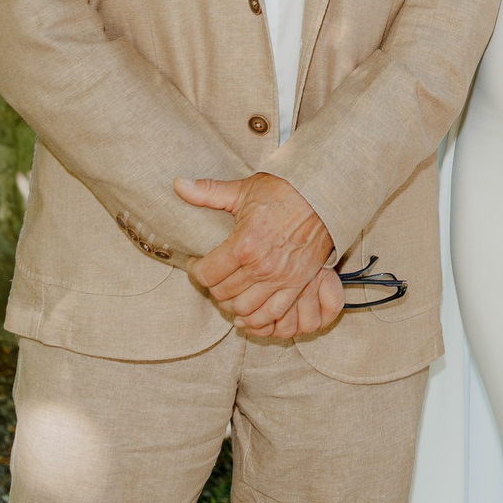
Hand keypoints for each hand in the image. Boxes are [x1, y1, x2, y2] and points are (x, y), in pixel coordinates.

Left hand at [177, 171, 341, 339]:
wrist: (324, 196)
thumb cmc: (284, 190)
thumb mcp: (244, 189)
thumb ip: (208, 192)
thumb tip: (178, 184)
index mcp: (244, 244)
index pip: (206, 274)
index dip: (195, 270)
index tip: (196, 262)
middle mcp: (261, 267)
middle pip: (222, 293)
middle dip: (212, 286)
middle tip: (213, 274)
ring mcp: (281, 279)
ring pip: (243, 309)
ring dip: (231, 303)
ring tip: (229, 290)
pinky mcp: (298, 284)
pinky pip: (271, 314)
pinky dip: (256, 319)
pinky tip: (247, 311)